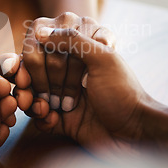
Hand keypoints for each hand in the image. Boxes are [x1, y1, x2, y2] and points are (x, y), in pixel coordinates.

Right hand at [0, 12, 114, 116]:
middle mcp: (70, 68)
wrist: (134, 136)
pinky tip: (51, 119)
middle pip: (36, 69)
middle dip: (37, 82)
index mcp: (81, 51)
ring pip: (33, 91)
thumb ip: (72, 39)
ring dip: (32, 100)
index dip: (35, 59)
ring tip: (44, 108)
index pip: (44, 45)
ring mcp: (64, 92)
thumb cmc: (122, 93)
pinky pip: (39, 113)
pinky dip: (41, 117)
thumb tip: (40, 32)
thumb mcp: (103, 58)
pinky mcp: (61, 117)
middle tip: (44, 94)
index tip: (35, 70)